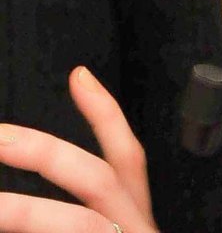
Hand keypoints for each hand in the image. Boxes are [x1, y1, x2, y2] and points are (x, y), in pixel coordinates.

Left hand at [0, 66, 159, 231]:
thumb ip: (77, 215)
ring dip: (26, 213)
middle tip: (0, 137)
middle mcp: (136, 226)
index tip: (78, 75)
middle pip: (99, 179)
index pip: (128, 156)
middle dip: (46, 154)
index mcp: (136, 215)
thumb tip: (30, 201)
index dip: (106, 114)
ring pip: (79, 225)